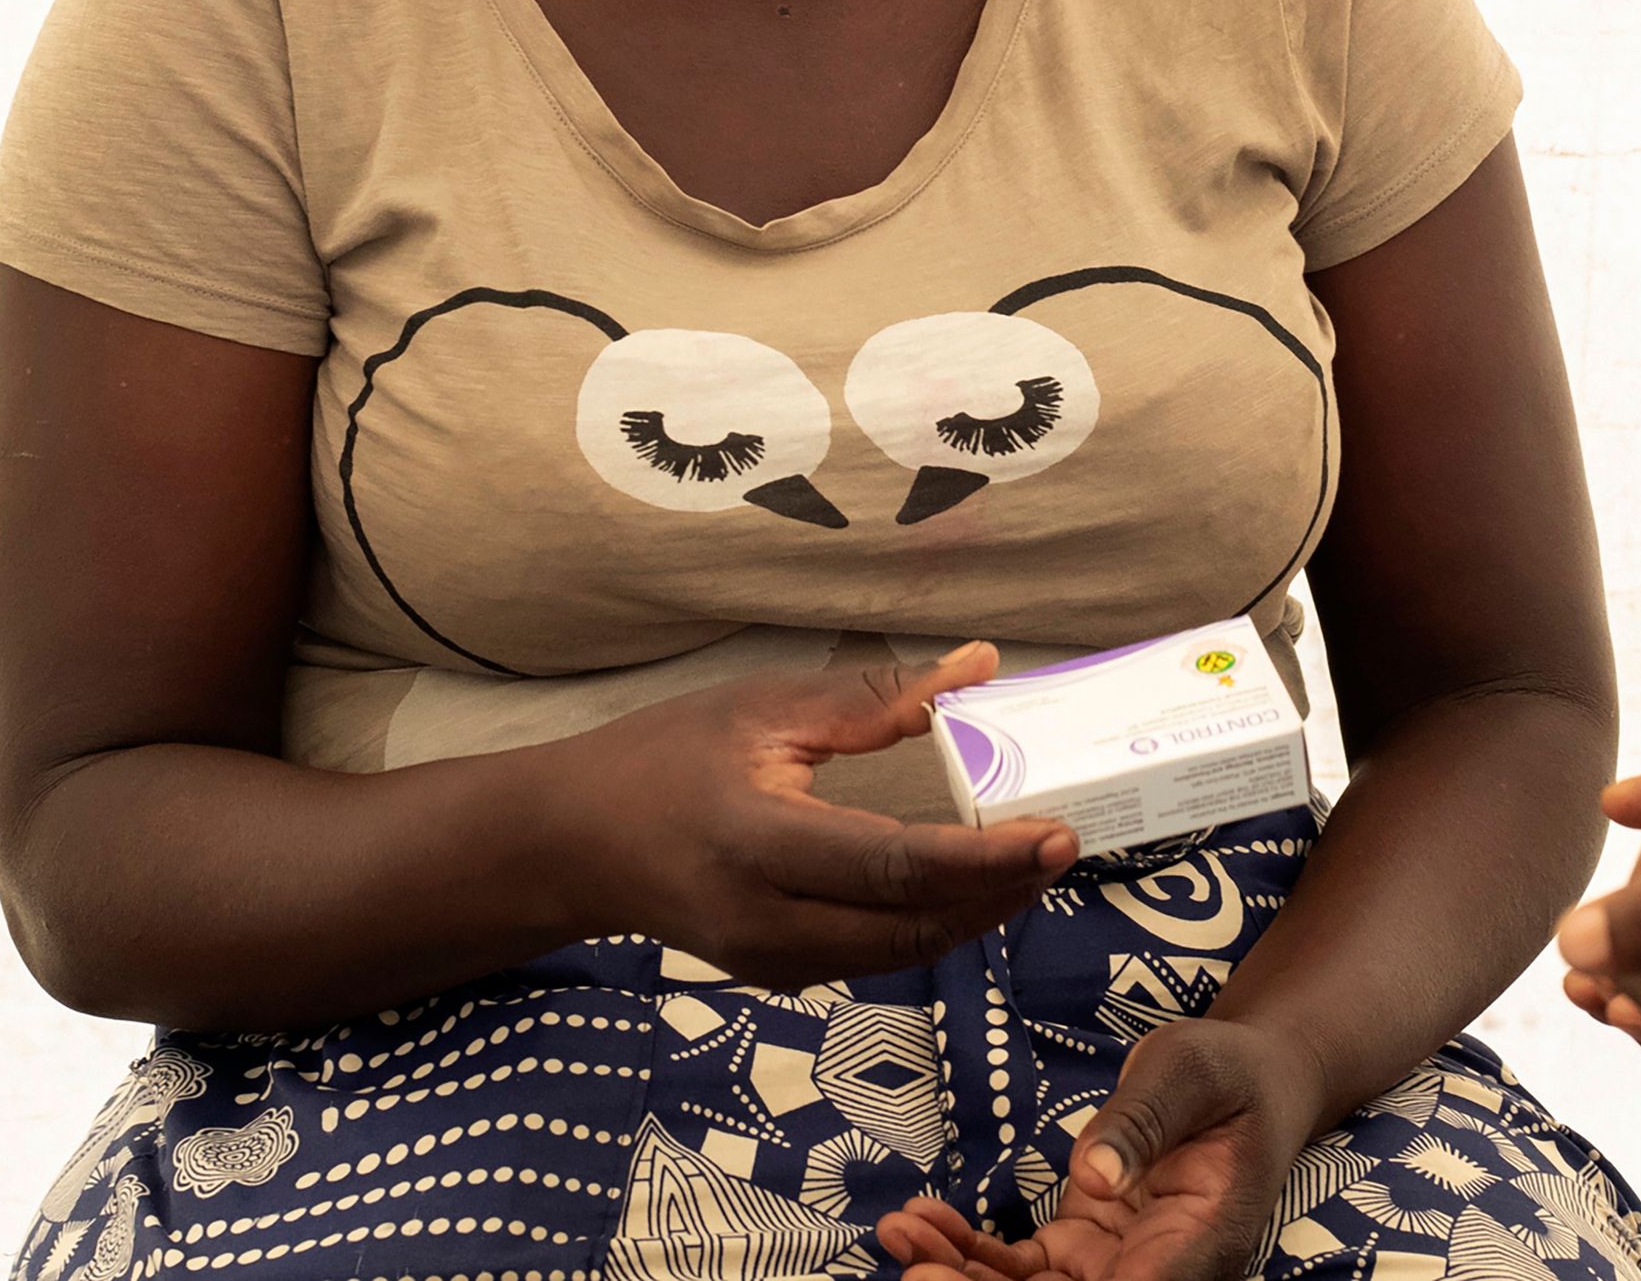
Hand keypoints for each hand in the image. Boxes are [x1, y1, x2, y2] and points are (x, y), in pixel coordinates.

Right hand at [563, 644, 1074, 988]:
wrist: (574, 844)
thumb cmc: (663, 757)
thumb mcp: (763, 709)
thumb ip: (875, 698)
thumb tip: (979, 665)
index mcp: (758, 843)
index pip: (893, 867)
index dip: (983, 860)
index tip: (1055, 834)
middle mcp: (768, 922)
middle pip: (911, 925)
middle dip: (1000, 893)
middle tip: (1067, 845)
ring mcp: (772, 963)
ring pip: (901, 952)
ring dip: (976, 913)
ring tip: (1036, 863)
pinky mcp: (779, 975)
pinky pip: (875, 955)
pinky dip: (933, 923)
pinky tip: (973, 887)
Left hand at [878, 1017, 1326, 1280]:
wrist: (1248, 1081)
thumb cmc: (1230, 1073)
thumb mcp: (1189, 1074)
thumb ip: (1145, 1122)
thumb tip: (1095, 1175)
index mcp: (1200, 1247)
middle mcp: (1158, 1274)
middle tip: (913, 1268)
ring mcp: (1118, 1268)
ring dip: (960, 1276)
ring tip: (900, 1233)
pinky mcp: (1086, 1249)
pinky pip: (1021, 1272)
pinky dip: (967, 1252)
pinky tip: (921, 1220)